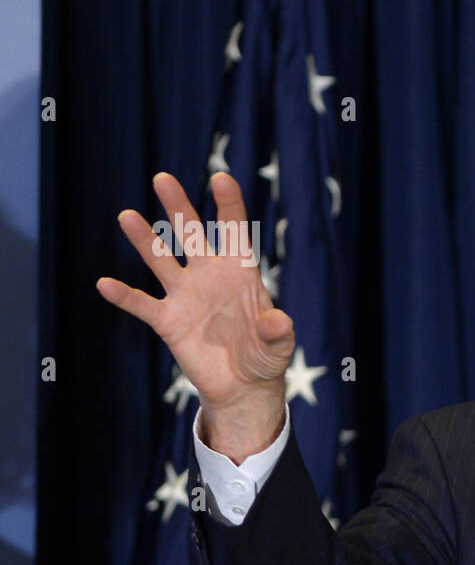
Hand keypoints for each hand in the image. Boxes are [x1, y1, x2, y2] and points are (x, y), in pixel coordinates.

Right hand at [98, 172, 291, 461]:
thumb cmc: (265, 357)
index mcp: (240, 273)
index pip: (234, 231)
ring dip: (145, 240)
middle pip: (190, 234)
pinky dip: (124, 296)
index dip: (228, 205)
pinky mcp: (168, 321)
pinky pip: (142, 304)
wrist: (242, 386)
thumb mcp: (279, 346)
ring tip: (128, 216)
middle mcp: (209, 276)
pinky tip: (105, 284)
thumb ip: (278, 332)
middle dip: (178, 207)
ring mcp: (186, 296)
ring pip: (161, 261)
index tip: (221, 178)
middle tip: (163, 178)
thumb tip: (277, 321)